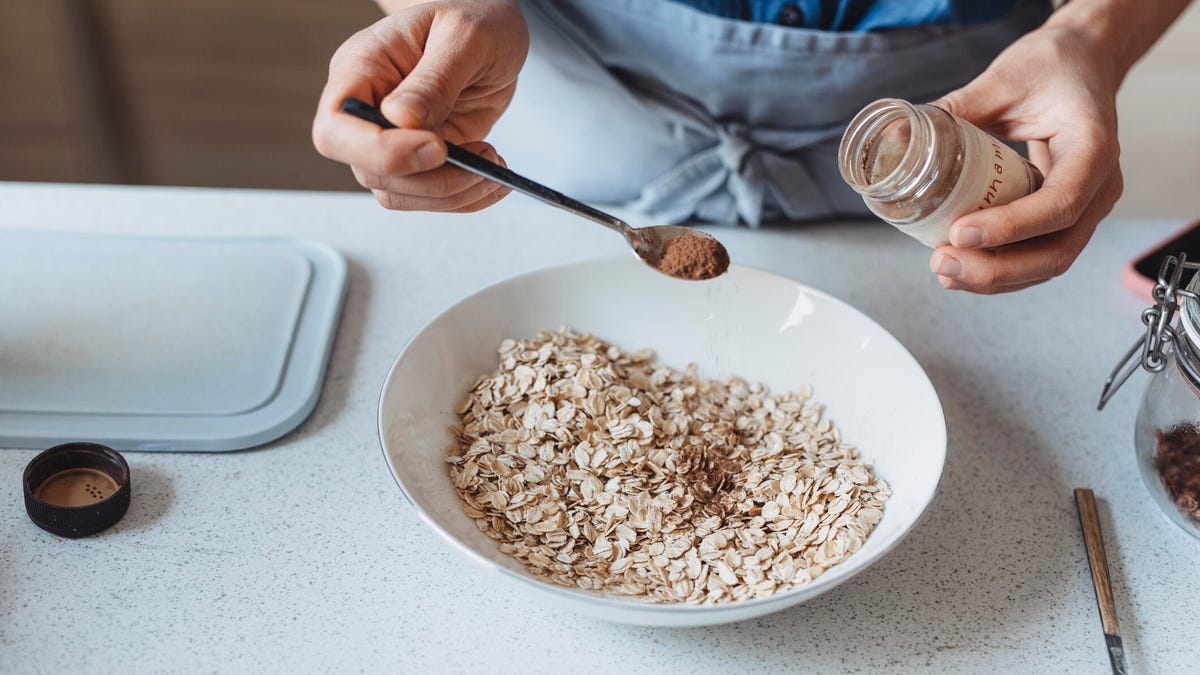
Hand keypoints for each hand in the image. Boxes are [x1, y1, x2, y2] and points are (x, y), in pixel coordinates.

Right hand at [312, 0, 527, 211]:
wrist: (490, 28)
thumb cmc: (474, 17)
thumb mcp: (464, 36)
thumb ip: (435, 79)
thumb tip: (401, 121)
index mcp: (361, 68)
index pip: (336, 130)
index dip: (378, 152)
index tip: (436, 147)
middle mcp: (368, 108)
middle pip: (371, 171)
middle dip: (431, 178)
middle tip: (483, 158)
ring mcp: (392, 139)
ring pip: (398, 193)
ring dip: (451, 193)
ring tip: (492, 166)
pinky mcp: (420, 160)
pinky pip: (429, 197)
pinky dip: (464, 198)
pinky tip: (492, 178)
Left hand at [928, 23, 1123, 293]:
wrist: (1082, 64)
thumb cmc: (1052, 67)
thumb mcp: (1004, 78)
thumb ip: (958, 108)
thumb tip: (900, 137)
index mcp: (1093, 147)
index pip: (1061, 203)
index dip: (1011, 227)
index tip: (960, 232)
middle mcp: (1100, 185)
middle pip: (1058, 249)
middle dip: (997, 268)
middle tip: (943, 262)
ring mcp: (1087, 206)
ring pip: (1050, 262)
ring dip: (995, 278)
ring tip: (944, 271)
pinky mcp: (1066, 217)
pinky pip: (1039, 255)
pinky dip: (1001, 269)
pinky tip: (962, 270)